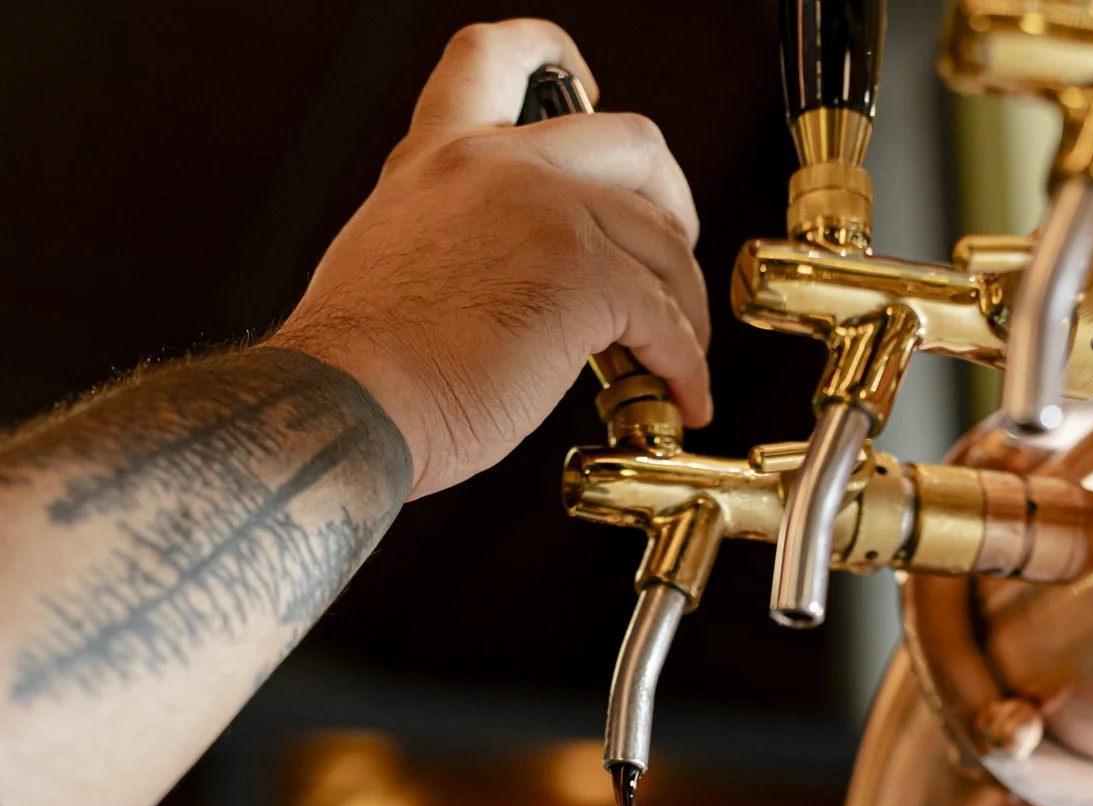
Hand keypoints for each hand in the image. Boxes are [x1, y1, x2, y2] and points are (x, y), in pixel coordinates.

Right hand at [268, 18, 711, 497]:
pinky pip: (667, 316)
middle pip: (633, 141)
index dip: (553, 56)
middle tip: (669, 262)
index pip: (496, 58)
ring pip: (662, 238)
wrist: (348, 404)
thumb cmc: (362, 367)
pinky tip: (681, 393)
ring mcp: (546, 212)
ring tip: (681, 355)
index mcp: (438, 157)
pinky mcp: (584, 277)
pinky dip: (686, 362)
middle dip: (673, 202)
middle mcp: (494, 165)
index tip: (585, 80)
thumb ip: (458, 241)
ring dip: (686, 304)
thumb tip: (508, 282)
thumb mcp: (394, 260)